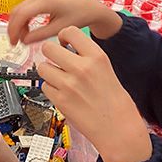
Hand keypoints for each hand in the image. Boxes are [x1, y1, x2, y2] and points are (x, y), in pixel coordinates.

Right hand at [7, 0, 121, 44]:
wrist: (88, 7)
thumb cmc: (79, 15)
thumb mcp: (59, 28)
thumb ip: (40, 35)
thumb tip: (24, 41)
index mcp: (45, 1)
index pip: (21, 14)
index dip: (14, 29)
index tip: (14, 42)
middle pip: (17, 11)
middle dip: (13, 28)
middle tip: (15, 43)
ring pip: (19, 9)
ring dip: (18, 24)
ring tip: (22, 39)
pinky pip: (25, 8)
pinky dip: (23, 20)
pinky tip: (27, 31)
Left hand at [39, 27, 152, 161]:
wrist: (119, 129)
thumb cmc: (115, 101)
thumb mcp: (107, 69)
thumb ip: (86, 57)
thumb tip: (64, 48)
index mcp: (97, 56)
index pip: (70, 31)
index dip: (63, 36)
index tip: (63, 43)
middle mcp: (82, 67)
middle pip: (48, 48)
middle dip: (50, 54)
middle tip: (57, 62)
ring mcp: (69, 84)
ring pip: (42, 67)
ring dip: (48, 73)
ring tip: (60, 80)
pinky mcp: (60, 100)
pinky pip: (44, 86)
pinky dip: (50, 90)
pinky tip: (63, 95)